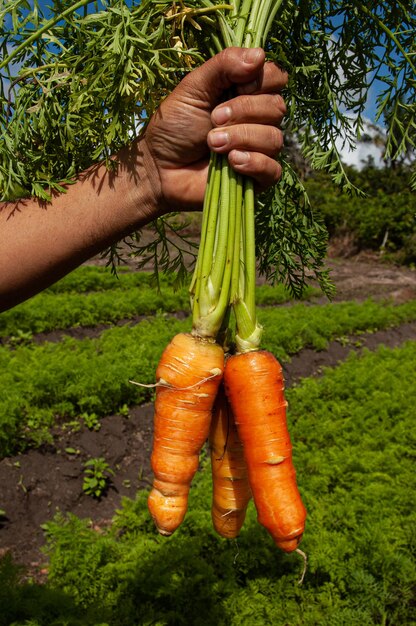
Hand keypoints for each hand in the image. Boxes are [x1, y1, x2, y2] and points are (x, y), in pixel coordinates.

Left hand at [143, 47, 287, 212]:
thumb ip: (223, 66)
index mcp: (247, 93)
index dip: (259, 80)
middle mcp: (258, 120)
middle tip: (213, 119)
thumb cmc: (174, 126)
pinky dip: (254, 163)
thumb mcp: (193, 87)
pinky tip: (231, 162)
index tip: (232, 88)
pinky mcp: (257, 179)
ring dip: (241, 137)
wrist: (159, 167)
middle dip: (243, 110)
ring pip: (274, 138)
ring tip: (212, 143)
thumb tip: (259, 54)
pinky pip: (273, 169)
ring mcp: (260, 150)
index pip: (276, 77)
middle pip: (276, 107)